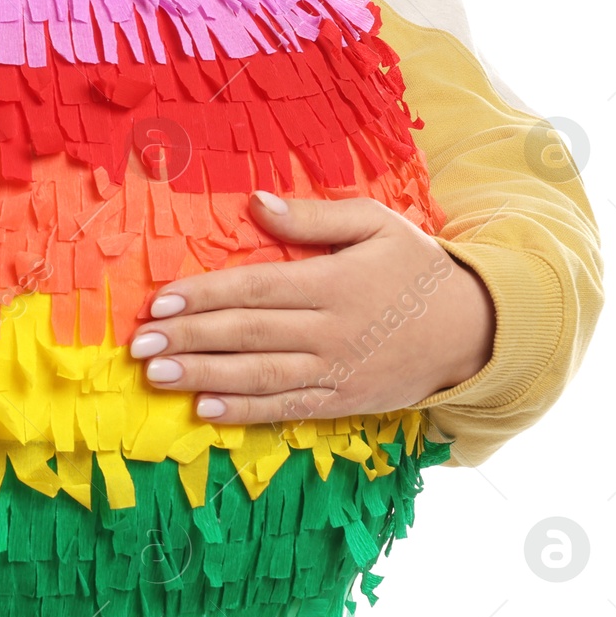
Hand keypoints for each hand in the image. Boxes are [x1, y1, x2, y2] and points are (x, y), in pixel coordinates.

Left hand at [127, 191, 495, 423]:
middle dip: (187, 339)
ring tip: (157, 377)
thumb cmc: (417, 267)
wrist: (478, 329)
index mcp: (332, 282)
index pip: (252, 289)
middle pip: (246, 336)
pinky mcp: (344, 402)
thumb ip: (314, 217)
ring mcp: (336, 372)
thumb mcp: (375, 224)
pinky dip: (244, 413)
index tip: (157, 302)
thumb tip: (257, 203)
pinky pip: (287, 409)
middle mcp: (330, 331)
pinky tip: (205, 411)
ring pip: (258, 377)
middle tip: (137, 346)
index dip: (201, 296)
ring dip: (202, 377)